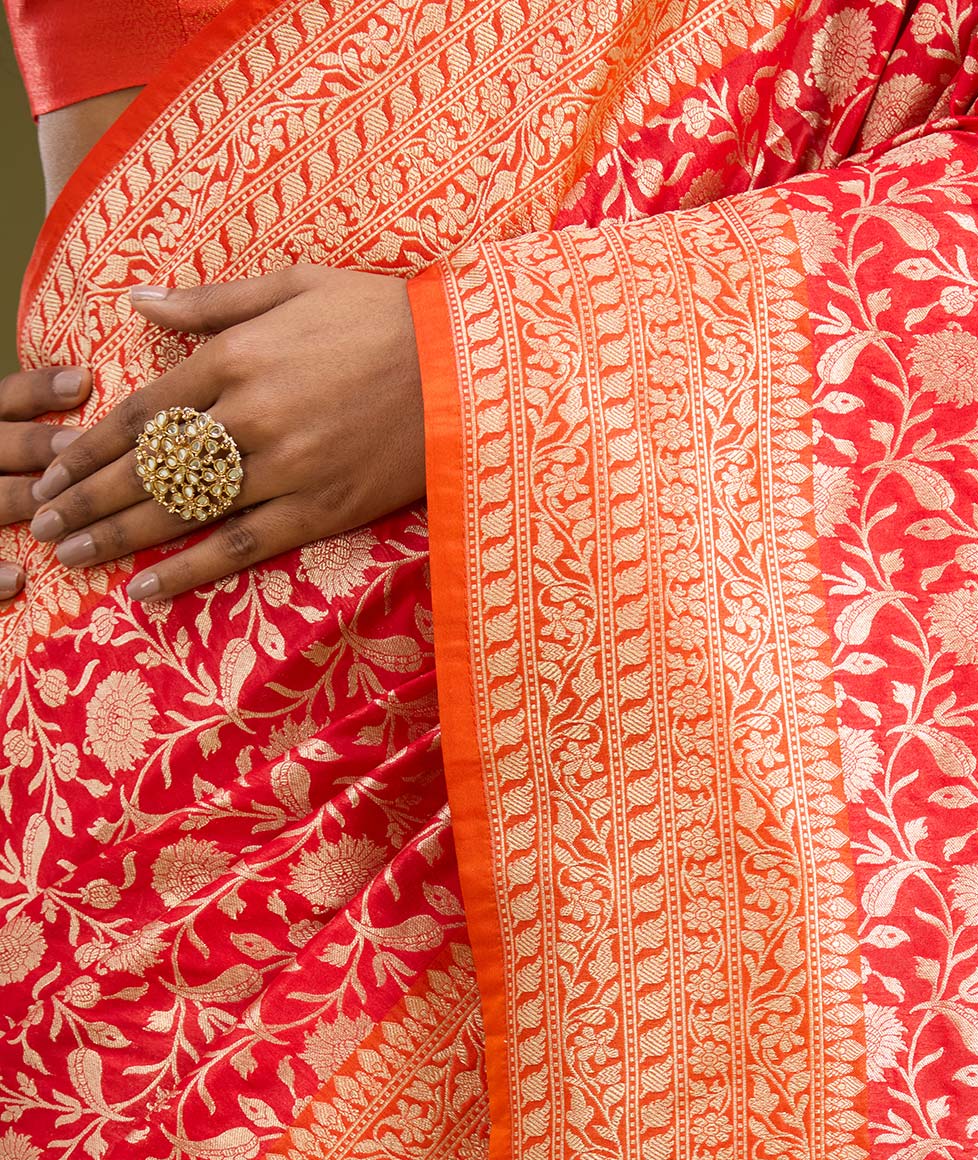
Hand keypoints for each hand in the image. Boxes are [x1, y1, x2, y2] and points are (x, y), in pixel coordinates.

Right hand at [0, 363, 89, 599]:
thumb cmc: (14, 476)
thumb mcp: (19, 449)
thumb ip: (54, 438)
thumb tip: (109, 405)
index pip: (10, 397)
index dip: (41, 389)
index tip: (83, 382)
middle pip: (0, 443)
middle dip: (37, 445)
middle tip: (77, 446)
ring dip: (18, 499)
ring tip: (54, 510)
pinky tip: (19, 579)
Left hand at [27, 266, 425, 600]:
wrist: (465, 367)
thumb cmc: (380, 316)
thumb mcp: (292, 284)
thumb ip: (208, 301)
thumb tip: (136, 301)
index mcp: (235, 356)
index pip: (140, 411)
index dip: (88, 447)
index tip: (53, 471)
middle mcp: (249, 415)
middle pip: (146, 467)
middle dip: (86, 499)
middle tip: (41, 524)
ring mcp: (284, 468)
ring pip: (181, 510)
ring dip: (118, 537)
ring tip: (72, 557)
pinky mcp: (319, 509)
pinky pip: (240, 546)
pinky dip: (189, 570)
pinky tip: (146, 588)